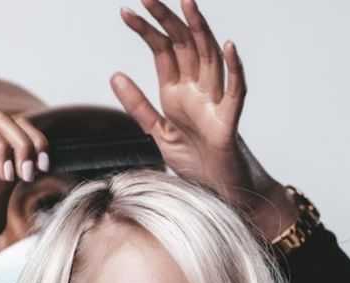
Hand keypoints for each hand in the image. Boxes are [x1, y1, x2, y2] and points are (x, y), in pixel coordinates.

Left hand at [110, 0, 295, 237]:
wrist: (218, 197)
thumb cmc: (195, 165)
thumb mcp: (158, 133)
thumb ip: (138, 106)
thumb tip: (114, 74)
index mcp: (178, 91)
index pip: (163, 51)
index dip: (146, 30)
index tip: (125, 12)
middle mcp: (197, 91)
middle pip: (185, 46)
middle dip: (167, 20)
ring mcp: (215, 104)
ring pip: (209, 59)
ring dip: (200, 31)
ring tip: (188, 4)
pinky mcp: (229, 124)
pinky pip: (235, 92)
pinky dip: (234, 70)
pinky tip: (228, 46)